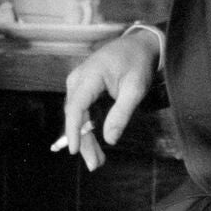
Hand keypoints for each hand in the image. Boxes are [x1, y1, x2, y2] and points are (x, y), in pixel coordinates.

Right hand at [57, 31, 158, 169]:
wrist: (138, 44)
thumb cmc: (138, 64)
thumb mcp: (135, 89)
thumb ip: (122, 114)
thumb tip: (110, 140)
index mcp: (90, 76)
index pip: (75, 107)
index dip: (73, 131)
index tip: (75, 151)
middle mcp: (78, 79)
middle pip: (75, 116)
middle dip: (83, 142)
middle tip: (95, 165)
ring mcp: (78, 83)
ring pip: (77, 116)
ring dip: (85, 138)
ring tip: (97, 160)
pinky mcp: (82, 87)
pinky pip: (81, 111)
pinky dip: (87, 128)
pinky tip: (94, 145)